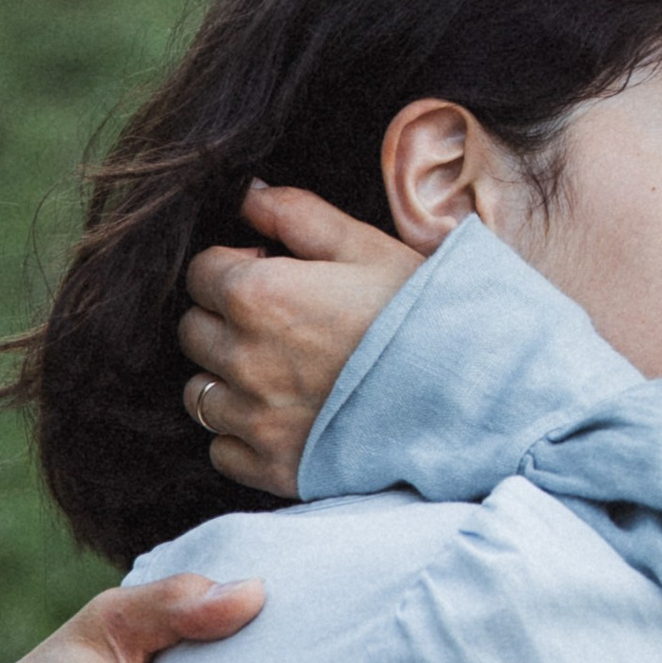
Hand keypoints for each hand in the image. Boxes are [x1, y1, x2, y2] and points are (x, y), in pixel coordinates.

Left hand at [176, 182, 417, 496]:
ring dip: (227, 377)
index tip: (274, 272)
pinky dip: (242, 433)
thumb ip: (296, 214)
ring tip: (282, 371)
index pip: (201, 272)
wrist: (468, 394)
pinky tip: (286, 416)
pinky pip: (223, 448)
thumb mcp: (365, 246)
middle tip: (281, 320)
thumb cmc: (420, 313)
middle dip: (225, 318)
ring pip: (198, 393)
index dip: (236, 266)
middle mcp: (242, 360)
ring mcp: (254, 420)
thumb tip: (247, 194)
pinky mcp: (272, 468)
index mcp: (258, 296)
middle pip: (193, 331)